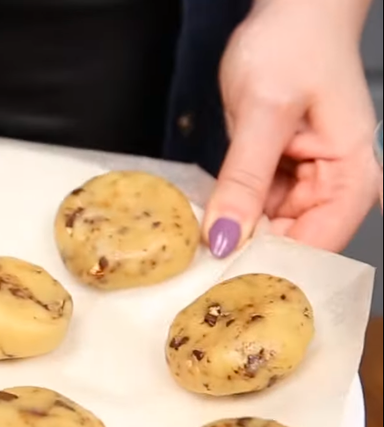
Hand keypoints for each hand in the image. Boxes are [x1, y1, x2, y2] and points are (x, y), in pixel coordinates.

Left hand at [204, 0, 378, 257]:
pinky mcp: (276, 173)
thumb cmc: (293, 45)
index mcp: (350, 176)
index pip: (317, 245)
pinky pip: (250, 207)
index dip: (271, 269)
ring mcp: (303, 182)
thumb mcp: (264, 112)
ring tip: (188, 252)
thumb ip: (244, 178)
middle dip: (244, 257)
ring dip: (230, 238)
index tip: (223, 286)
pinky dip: (226, 214)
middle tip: (192, 274)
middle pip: (290, 245)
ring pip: (265, 230)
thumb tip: (225, 238)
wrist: (290, 10)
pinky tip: (198, 223)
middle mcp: (332, 186)